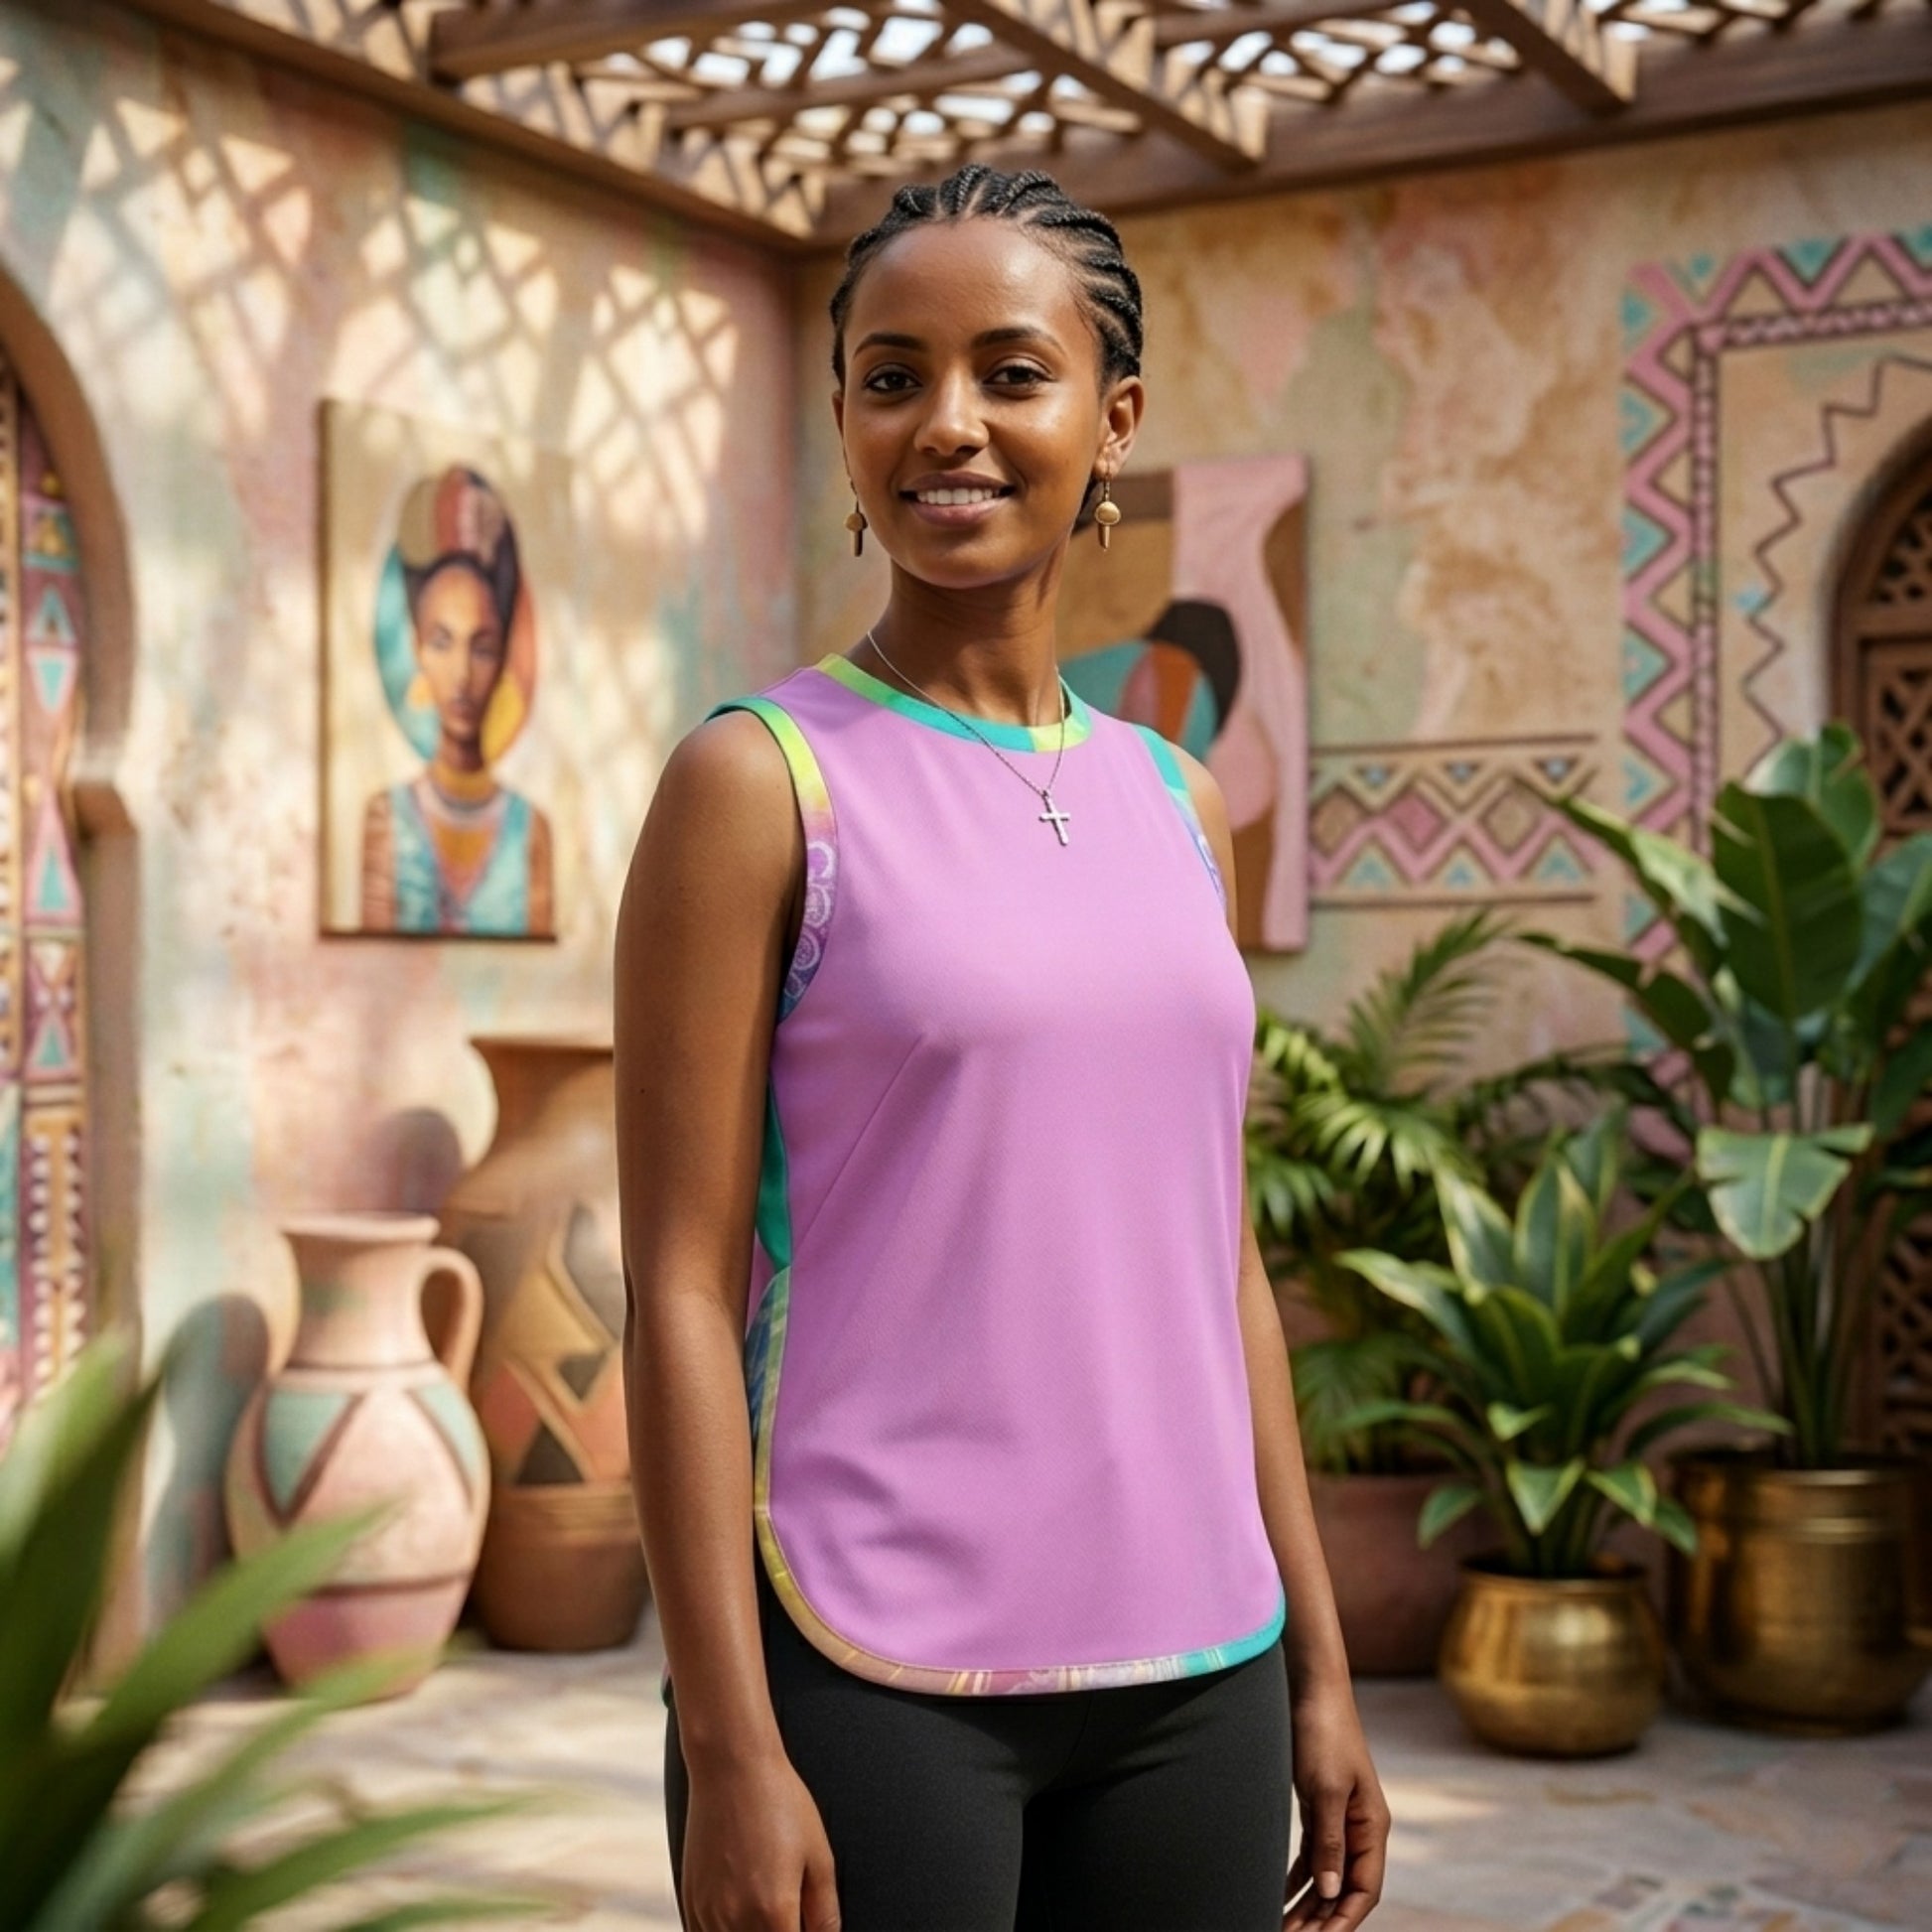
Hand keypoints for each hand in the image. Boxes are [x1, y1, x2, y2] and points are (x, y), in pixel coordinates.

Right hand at [682, 1751, 840, 1931]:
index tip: (804, 1925)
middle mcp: (736, 1921)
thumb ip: (824, 1913)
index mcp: (774, 1913)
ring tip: (765, 1907)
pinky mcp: (691, 1901)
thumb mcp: (818, 1856)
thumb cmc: (780, 1803)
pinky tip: (740, 1917)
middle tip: (789, 1915)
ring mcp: (708, 1913)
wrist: (731, 1767)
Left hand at [1282, 1680, 1388, 1927]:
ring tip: (1282, 1927)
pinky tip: (1279, 1895)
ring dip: (1307, 1904)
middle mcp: (1360, 1829)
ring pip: (1326, 1875)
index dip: (1343, 1921)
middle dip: (1321, 1919)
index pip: (1365, 1890)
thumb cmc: (1324, 1733)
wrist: (1313, 1689)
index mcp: (1372, 1827)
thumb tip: (1331, 1890)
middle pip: (1344, 1889)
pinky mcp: (1319, 1808)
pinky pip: (1311, 1855)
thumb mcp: (1327, 1789)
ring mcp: (1340, 1819)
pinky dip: (1297, 1878)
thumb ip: (1329, 1841)